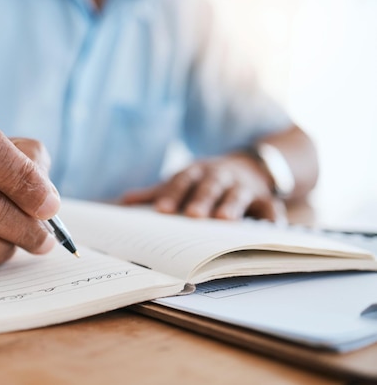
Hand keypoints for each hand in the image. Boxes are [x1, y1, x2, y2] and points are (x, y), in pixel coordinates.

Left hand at [120, 153, 285, 221]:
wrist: (247, 165)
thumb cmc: (204, 180)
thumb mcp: (181, 181)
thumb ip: (155, 193)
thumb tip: (122, 203)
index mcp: (195, 173)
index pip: (181, 181)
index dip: (171, 195)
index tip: (161, 211)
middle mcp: (218, 176)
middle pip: (209, 186)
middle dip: (201, 199)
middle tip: (192, 216)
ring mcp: (242, 186)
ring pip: (238, 194)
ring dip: (232, 205)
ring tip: (226, 220)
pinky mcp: (264, 197)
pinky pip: (270, 206)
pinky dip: (271, 217)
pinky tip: (270, 228)